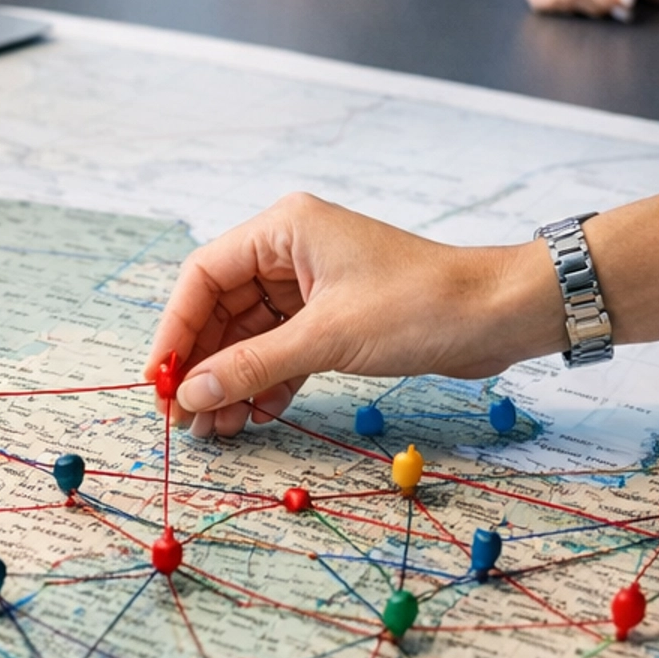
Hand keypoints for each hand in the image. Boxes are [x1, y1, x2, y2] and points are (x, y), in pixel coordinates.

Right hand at [142, 192, 560, 436]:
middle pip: (222, 308)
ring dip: (233, 380)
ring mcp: (313, 284)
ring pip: (250, 334)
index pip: (204, 276)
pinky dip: (266, 381)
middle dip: (204, 364)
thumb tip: (192, 394)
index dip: (176, 330)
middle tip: (185, 417)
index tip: (160, 380)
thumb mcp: (327, 338)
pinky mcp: (334, 315)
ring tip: (216, 427)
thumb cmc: (421, 304)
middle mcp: (292, 250)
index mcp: (284, 230)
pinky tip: (254, 415)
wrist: (498, 314)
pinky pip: (282, 348)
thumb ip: (254, 365)